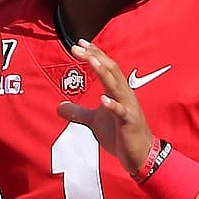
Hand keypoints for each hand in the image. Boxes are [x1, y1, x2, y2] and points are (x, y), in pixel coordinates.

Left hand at [56, 39, 155, 174]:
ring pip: (116, 86)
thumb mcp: (94, 121)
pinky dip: (112, 105)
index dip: (94, 54)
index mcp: (117, 91)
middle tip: (77, 47)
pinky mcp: (129, 123)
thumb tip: (59, 107)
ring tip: (91, 61)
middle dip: (95, 57)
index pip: (106, 67)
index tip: (79, 43)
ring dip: (104, 73)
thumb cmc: (120, 134)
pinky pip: (121, 112)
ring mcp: (128, 108)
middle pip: (111, 70)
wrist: (139, 154)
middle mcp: (124, 95)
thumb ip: (78, 113)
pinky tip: (103, 99)